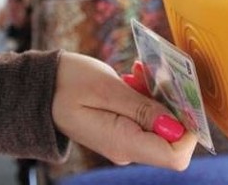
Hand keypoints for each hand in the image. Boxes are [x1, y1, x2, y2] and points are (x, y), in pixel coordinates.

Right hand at [51, 52, 196, 170]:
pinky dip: (145, 95)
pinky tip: (132, 77)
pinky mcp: (122, 128)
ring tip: (136, 71)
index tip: (182, 97)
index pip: (175, 156)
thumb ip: (142, 107)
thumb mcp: (105, 88)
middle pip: (172, 137)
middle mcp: (128, 148)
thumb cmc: (66, 83)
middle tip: (151, 74)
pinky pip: (146, 115)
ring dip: (155, 94)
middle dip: (170, 103)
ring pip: (160, 121)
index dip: (189, 129)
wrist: (38, 89)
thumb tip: (177, 126)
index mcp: (123, 143)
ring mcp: (125, 139)